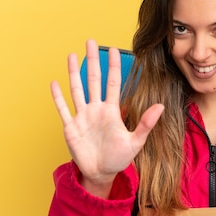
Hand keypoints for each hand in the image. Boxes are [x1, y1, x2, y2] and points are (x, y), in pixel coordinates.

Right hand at [50, 40, 163, 196]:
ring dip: (73, 73)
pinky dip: (58, 97)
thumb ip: (146, 124)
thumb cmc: (119, 158)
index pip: (113, 83)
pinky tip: (55, 83)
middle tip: (92, 42)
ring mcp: (83, 117)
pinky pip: (63, 109)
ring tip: (72, 54)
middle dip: (92, 61)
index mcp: (112, 111)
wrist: (101, 173)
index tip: (113, 50)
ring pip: (77, 89)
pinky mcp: (71, 127)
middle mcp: (96, 109)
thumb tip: (161, 106)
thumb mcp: (136, 142)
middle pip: (93, 80)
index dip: (113, 66)